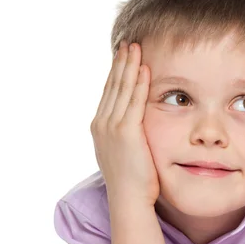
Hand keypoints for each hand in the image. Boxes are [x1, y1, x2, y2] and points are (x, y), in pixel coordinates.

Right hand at [90, 40, 159, 206]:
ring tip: (136, 48)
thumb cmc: (131, 181)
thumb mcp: (121, 154)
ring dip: (129, 66)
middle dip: (121, 63)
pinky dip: (138, 83)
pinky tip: (144, 68)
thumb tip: (132, 129)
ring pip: (121, 89)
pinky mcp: (125, 132)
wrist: (128, 199)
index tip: (122, 57)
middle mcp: (101, 124)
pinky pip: (133, 101)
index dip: (115, 73)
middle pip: (112, 86)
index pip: (108, 94)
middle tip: (128, 44)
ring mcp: (111, 127)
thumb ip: (123, 136)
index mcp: (99, 128)